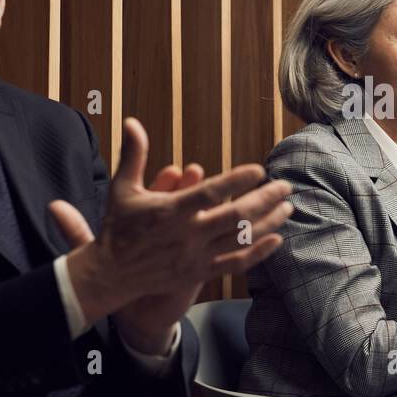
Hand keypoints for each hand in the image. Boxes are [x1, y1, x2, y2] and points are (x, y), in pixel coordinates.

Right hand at [51, 118, 293, 332]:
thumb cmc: (118, 227)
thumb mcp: (122, 188)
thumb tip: (131, 121)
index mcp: (169, 211)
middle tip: (285, 186)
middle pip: (235, 216)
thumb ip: (133, 155)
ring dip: (268, 222)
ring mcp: (195, 257)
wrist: (110, 275)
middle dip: (265, 200)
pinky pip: (236, 264)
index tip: (259, 169)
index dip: (236, 180)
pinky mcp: (199, 274)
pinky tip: (277, 239)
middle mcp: (186, 235)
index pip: (210, 193)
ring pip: (240, 239)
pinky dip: (259, 252)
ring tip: (287, 207)